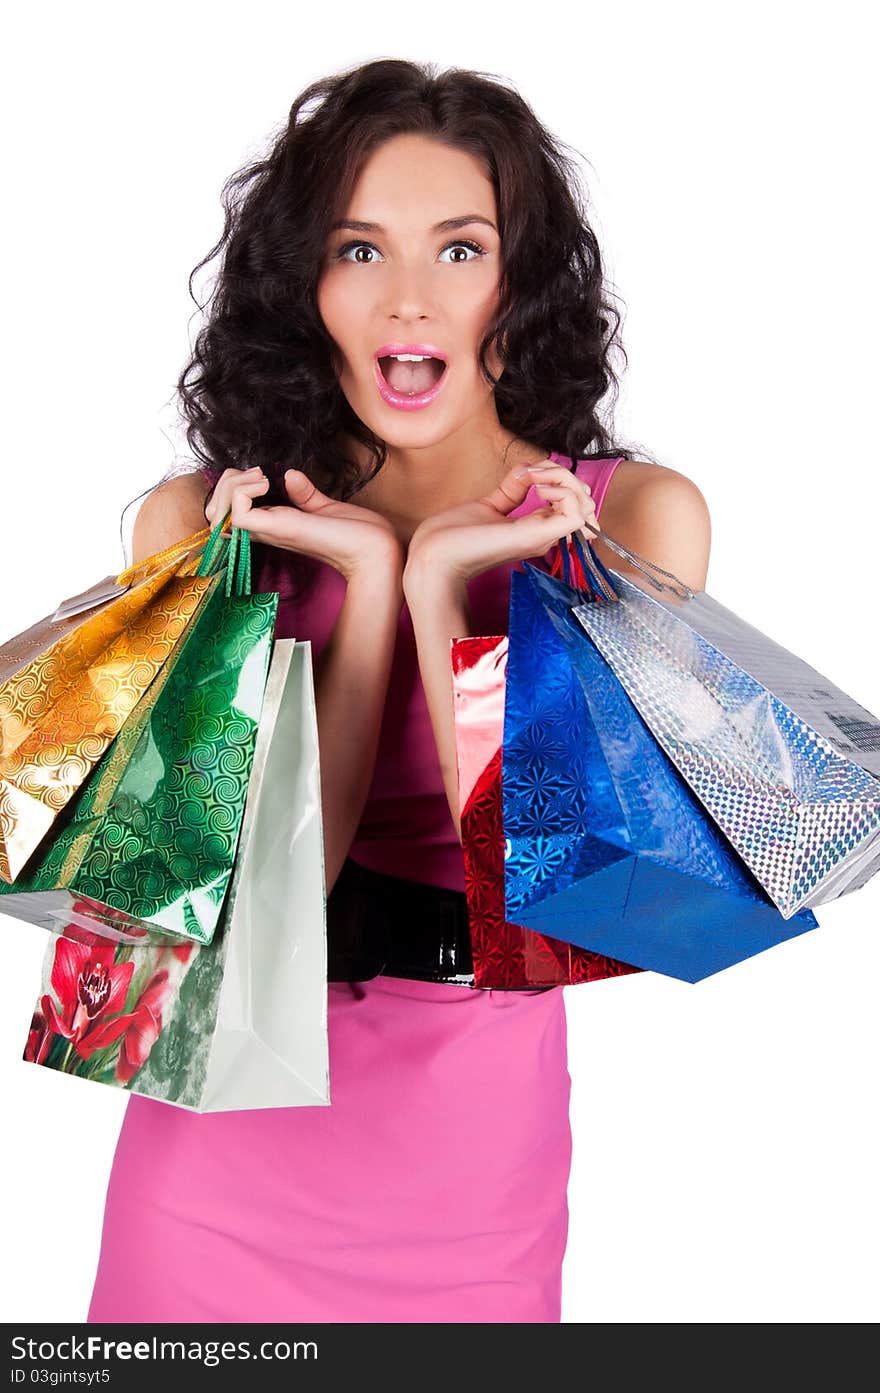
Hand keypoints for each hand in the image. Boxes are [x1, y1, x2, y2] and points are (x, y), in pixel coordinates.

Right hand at [204, 466, 403, 581]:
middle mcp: (266, 531)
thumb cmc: (356, 533)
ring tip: (260, 478)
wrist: (376, 548)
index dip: (232, 487)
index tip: (259, 474)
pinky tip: (265, 484)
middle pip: (215, 513)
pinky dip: (243, 492)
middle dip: (225, 484)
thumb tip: (288, 474)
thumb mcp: (323, 507)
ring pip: (219, 513)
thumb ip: (303, 493)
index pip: (229, 511)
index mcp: (273, 525)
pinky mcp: (280, 528)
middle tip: (256, 475)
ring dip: (232, 486)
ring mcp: (270, 531)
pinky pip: (238, 514)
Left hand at [403, 459, 597, 592]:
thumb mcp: (490, 504)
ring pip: (583, 503)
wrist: (435, 553)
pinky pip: (575, 512)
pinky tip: (537, 486)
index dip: (559, 479)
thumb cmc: (454, 536)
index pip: (571, 504)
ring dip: (564, 478)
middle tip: (534, 472)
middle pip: (582, 502)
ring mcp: (542, 536)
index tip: (532, 471)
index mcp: (534, 529)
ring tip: (535, 476)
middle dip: (565, 475)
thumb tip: (529, 469)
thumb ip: (512, 490)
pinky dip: (563, 490)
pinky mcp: (536, 536)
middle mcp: (543, 534)